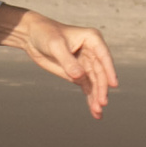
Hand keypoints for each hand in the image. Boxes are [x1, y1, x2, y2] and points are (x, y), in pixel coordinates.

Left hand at [0, 6, 117, 117]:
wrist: (32, 37)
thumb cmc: (45, 34)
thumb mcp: (55, 46)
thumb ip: (67, 61)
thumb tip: (79, 76)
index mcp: (92, 39)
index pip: (103, 57)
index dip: (109, 71)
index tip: (113, 85)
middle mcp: (93, 52)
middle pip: (100, 73)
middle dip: (101, 89)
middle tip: (101, 104)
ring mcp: (87, 64)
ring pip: (95, 83)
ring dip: (97, 97)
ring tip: (98, 112)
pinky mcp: (78, 74)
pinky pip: (87, 87)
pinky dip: (90, 98)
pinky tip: (94, 111)